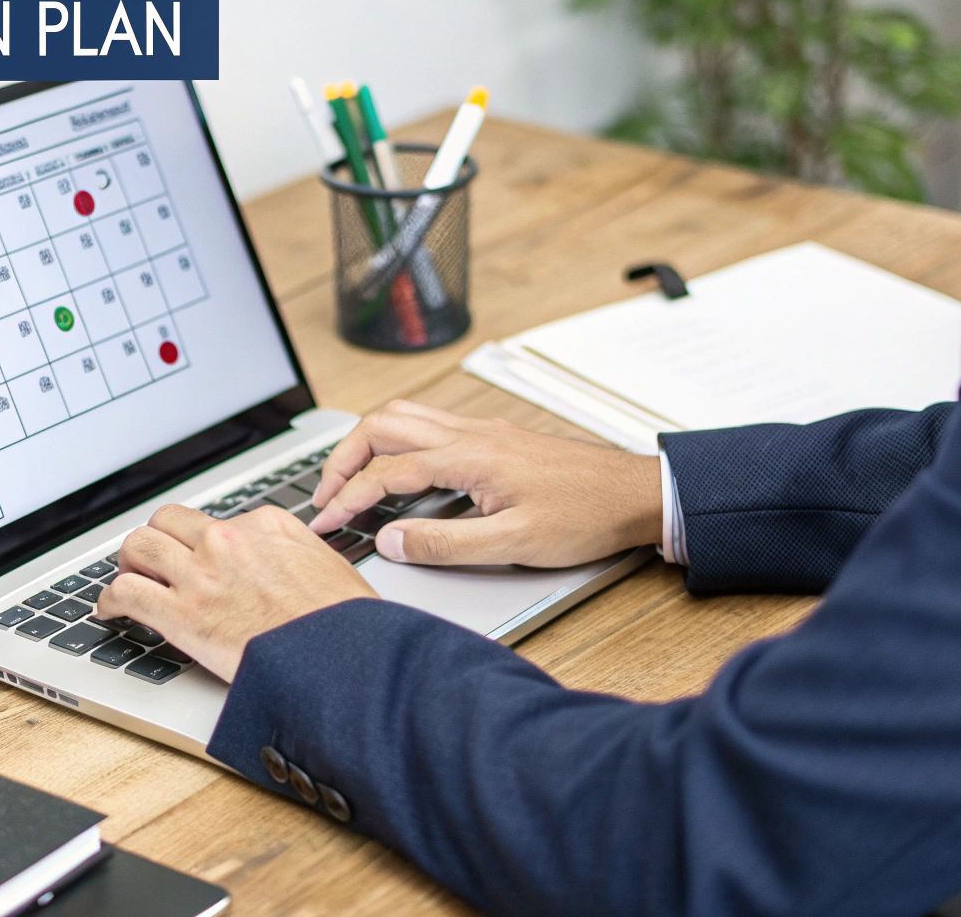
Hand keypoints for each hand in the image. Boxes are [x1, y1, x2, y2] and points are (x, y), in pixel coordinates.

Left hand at [96, 504, 376, 681]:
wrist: (342, 658)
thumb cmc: (344, 624)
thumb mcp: (328, 566)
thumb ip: (294, 554)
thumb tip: (284, 564)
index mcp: (266, 525)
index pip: (215, 520)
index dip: (200, 542)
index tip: (196, 558)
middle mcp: (228, 539)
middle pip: (168, 521)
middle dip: (156, 540)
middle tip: (151, 561)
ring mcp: (202, 574)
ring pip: (139, 546)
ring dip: (128, 564)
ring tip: (126, 580)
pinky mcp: (183, 614)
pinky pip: (126, 592)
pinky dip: (109, 600)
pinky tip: (109, 611)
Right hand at [308, 399, 662, 566]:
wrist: (636, 494)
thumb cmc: (586, 516)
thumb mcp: (514, 544)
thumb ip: (446, 544)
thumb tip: (393, 542)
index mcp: (470, 457)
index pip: (387, 472)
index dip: (348, 498)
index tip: (325, 522)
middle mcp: (471, 434)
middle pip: (383, 425)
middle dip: (343, 457)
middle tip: (324, 494)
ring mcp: (482, 431)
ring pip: (405, 415)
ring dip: (367, 441)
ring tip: (349, 475)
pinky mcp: (495, 437)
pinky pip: (429, 423)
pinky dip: (397, 439)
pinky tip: (399, 467)